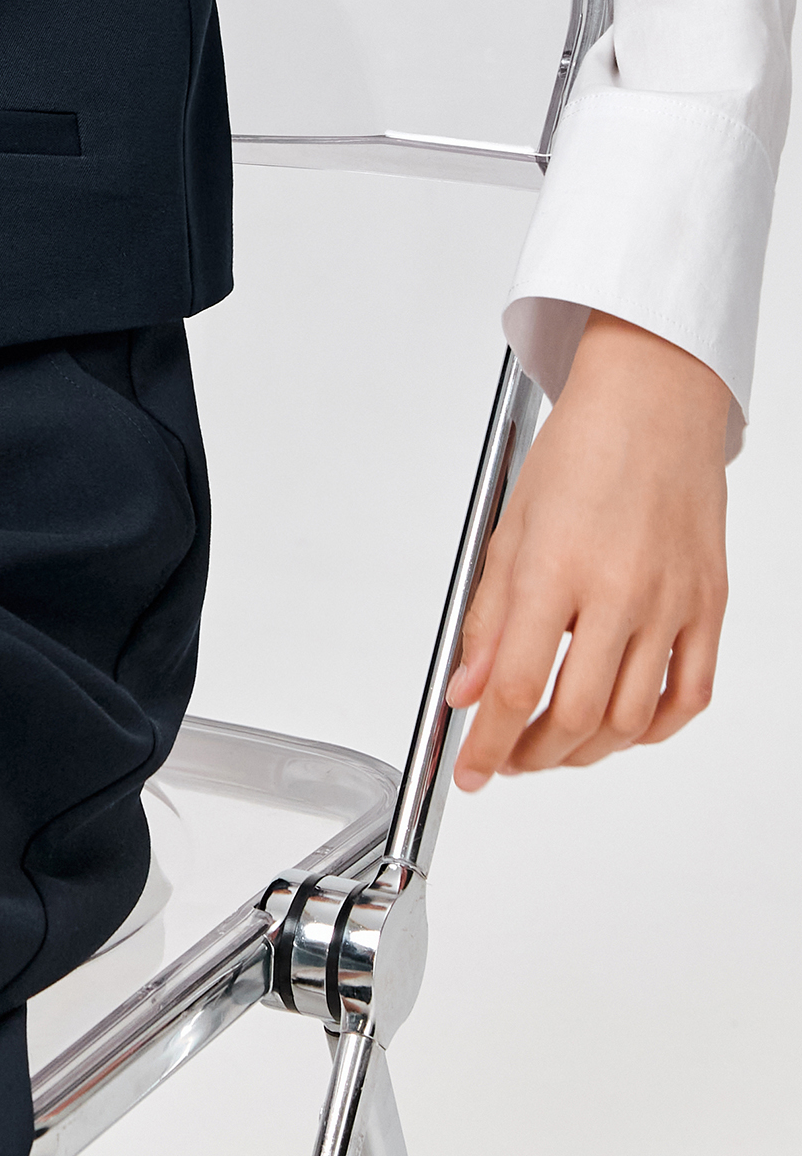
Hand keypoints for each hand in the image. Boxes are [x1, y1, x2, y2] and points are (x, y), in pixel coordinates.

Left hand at [447, 311, 729, 788]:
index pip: (517, 688)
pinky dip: (653, 730)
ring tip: (553, 747)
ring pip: (631, 721)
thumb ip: (486, 618)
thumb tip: (465, 692)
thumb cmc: (579, 451)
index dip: (488, 745)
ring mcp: (672, 603)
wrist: (653, 404)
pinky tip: (622, 728)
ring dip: (585, 753)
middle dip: (532, 757)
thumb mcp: (508, 528)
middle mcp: (619, 591)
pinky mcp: (709, 606)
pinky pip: (689, 695)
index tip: (470, 772)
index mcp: (556, 567)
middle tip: (507, 758)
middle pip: (574, 718)